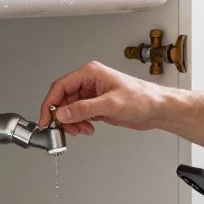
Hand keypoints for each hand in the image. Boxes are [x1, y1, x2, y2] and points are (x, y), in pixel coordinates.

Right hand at [38, 61, 166, 135]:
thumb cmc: (142, 98)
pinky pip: (79, 115)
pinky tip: (88, 128)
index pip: (61, 86)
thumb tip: (62, 113)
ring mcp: (93, 95)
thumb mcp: (111, 104)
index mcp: (90, 73)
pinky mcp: (97, 106)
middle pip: (63, 99)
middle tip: (64, 129)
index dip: (50, 103)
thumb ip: (84, 109)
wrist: (158, 109)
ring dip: (71, 122)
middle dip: (62, 116)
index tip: (46, 119)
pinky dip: (79, 124)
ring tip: (80, 130)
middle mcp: (89, 82)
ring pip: (70, 109)